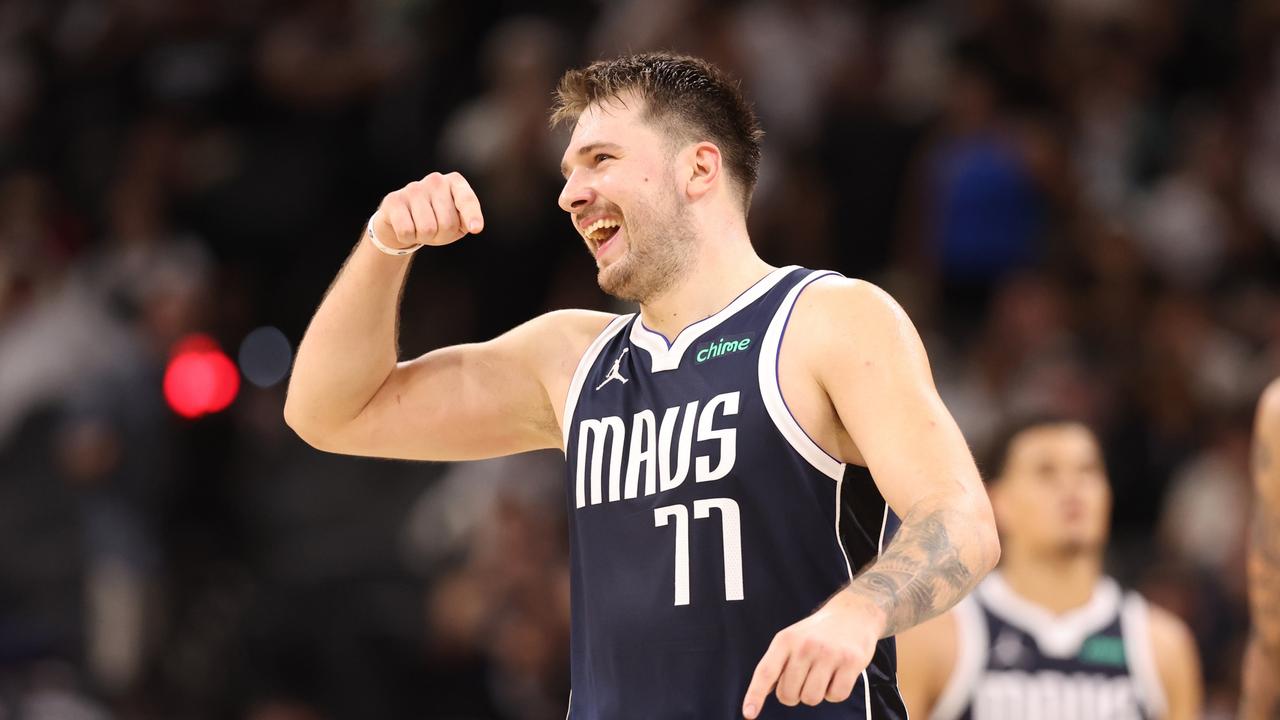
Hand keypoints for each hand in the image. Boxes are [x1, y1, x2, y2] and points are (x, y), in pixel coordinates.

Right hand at [373, 172, 484, 249]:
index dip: (472, 215)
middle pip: (447, 224)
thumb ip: (466, 221)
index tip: (476, 229)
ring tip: (420, 227)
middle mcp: (436, 180)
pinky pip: (406, 231)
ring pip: (427, 229)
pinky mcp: (394, 199)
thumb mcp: (457, 222)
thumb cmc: (437, 220)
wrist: (402, 219)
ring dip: (424, 237)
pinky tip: (407, 226)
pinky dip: (408, 237)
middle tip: (435, 229)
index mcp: (455, 183)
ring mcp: (414, 188)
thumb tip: (472, 226)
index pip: (466, 200)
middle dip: (442, 235)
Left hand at [742, 590, 885, 718]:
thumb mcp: (791, 638)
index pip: (766, 671)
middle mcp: (805, 645)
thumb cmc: (817, 633)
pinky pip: (836, 696)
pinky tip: (838, 674)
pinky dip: (835, 692)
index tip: (749, 714)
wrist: (853, 613)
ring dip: (816, 694)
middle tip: (806, 677)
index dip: (755, 694)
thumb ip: (777, 663)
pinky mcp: (851, 661)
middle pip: (788, 694)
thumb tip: (764, 692)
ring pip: (811, 698)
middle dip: (794, 694)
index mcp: (785, 640)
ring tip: (823, 674)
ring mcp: (828, 653)